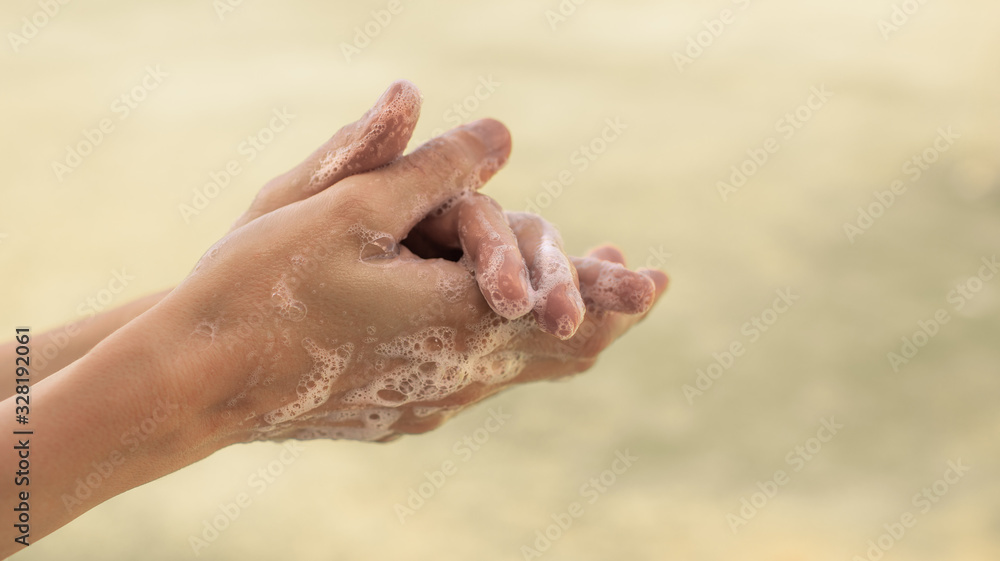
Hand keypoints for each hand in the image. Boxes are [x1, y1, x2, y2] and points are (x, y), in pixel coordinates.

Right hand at [165, 114, 665, 442]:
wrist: (199, 380)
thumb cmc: (266, 286)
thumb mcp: (348, 208)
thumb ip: (434, 172)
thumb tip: (501, 135)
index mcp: (460, 320)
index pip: (572, 311)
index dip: (619, 291)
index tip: (658, 279)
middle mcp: (459, 374)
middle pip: (561, 353)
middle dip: (605, 314)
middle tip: (638, 288)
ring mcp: (429, 402)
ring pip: (520, 371)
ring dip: (555, 331)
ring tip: (576, 302)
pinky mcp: (399, 413)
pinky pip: (477, 383)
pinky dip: (506, 348)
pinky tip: (489, 326)